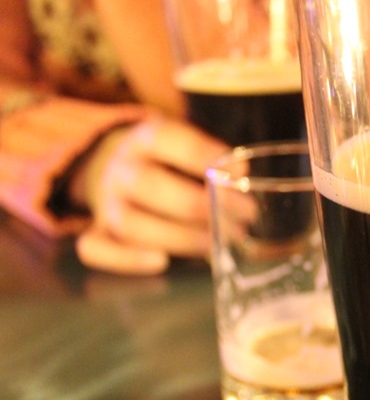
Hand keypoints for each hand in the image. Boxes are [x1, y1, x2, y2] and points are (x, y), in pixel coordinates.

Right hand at [71, 116, 226, 274]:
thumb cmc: (174, 165)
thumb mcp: (191, 151)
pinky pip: (96, 249)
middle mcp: (120, 169)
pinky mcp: (100, 233)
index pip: (163, 138)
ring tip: (219, 243)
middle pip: (148, 185)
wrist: (127, 173)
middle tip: (242, 217)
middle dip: (200, 205)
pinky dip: (126, 259)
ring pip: (130, 223)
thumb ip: (214, 161)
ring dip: (179, 237)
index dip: (201, 155)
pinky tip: (162, 262)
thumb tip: (239, 173)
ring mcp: (107, 203)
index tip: (239, 174)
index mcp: (144, 140)